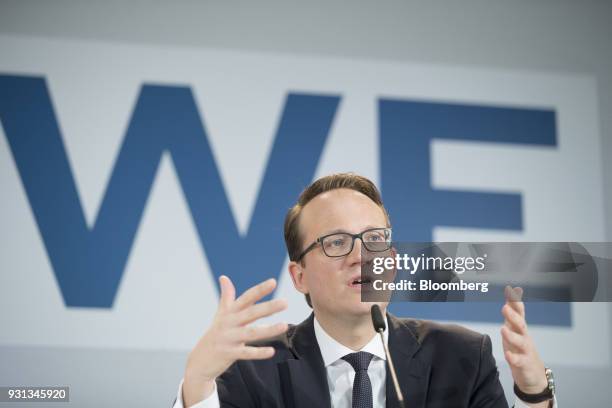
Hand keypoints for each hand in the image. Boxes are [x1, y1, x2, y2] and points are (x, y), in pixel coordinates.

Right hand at [183, 275, 287, 406]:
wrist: (199, 360)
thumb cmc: (215, 334)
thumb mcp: (220, 315)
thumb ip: (226, 297)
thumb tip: (224, 277)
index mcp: (230, 312)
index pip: (246, 298)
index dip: (259, 290)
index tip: (273, 281)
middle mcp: (229, 323)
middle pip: (251, 313)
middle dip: (268, 307)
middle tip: (285, 302)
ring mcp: (228, 338)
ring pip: (251, 333)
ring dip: (268, 330)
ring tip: (284, 325)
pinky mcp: (228, 354)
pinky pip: (246, 353)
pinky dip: (258, 352)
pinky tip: (272, 351)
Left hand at [501, 286, 548, 405]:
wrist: (534, 374)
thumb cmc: (520, 346)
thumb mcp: (515, 327)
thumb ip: (513, 311)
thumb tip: (512, 291)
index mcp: (519, 327)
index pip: (518, 312)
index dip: (515, 302)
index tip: (511, 290)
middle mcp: (524, 336)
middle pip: (520, 325)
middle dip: (513, 316)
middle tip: (504, 307)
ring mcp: (525, 350)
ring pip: (520, 342)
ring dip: (511, 335)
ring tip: (503, 329)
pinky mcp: (523, 364)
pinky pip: (518, 360)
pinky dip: (513, 357)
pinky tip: (508, 355)